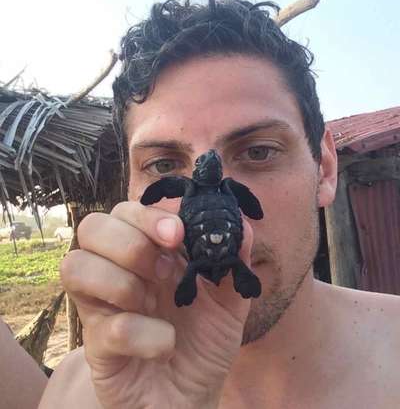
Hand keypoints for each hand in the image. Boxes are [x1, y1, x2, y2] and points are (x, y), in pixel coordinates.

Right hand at [61, 201, 254, 408]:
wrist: (192, 396)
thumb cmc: (203, 339)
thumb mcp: (229, 300)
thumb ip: (234, 262)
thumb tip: (243, 225)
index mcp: (146, 251)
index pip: (125, 211)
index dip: (147, 215)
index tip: (177, 234)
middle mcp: (116, 271)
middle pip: (91, 227)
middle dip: (130, 243)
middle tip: (164, 269)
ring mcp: (102, 307)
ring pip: (75, 266)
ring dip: (123, 282)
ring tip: (155, 303)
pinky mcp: (98, 346)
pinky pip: (107, 327)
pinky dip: (144, 334)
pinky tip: (164, 345)